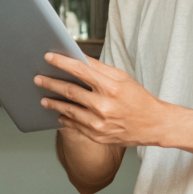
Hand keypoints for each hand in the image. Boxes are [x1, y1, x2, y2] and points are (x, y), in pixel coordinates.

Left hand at [35, 54, 172, 145]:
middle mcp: (103, 106)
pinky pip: (75, 125)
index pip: (80, 70)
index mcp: (110, 87)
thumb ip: (99, 68)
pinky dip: (65, 118)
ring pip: (68, 110)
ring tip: (44, 98)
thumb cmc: (138, 98)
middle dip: (51, 83)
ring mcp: (99, 123)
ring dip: (53, 103)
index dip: (61, 63)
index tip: (48, 57)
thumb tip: (78, 58)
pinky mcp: (97, 136)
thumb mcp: (122, 78)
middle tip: (38, 79)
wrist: (154, 124)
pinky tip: (59, 113)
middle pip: (70, 91)